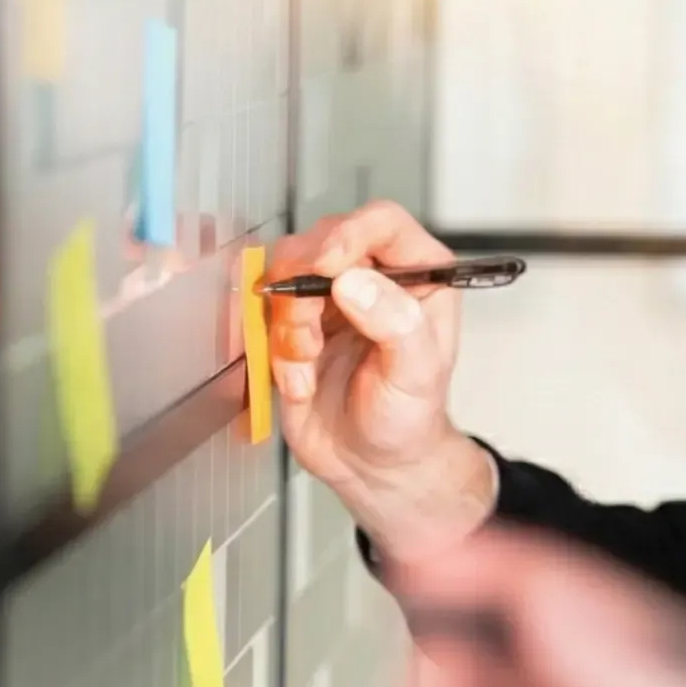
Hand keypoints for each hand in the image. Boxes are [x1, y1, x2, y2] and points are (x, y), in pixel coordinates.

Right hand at [267, 200, 496, 560]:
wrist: (372, 465)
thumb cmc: (409, 418)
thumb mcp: (417, 373)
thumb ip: (396, 323)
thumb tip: (355, 280)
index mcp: (418, 272)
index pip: (381, 222)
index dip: (349, 233)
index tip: (326, 265)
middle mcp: (374, 275)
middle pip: (322, 240)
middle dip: (305, 287)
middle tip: (311, 336)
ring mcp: (331, 297)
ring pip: (286, 272)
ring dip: (288, 321)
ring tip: (308, 362)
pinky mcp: (297, 323)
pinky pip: (266, 315)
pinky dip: (276, 351)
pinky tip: (301, 381)